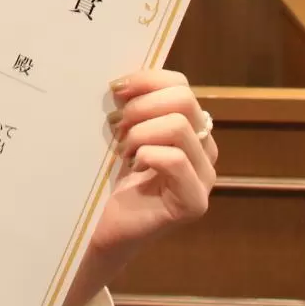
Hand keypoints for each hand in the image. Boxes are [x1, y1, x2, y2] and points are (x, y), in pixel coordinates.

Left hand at [64, 70, 217, 305]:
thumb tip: (123, 80)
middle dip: (142, 106)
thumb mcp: (121, 131)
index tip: (115, 89)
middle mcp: (205, 149)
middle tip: (117, 125)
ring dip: (140, 133)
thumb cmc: (108, 176)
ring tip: (122, 150)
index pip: (180, 84)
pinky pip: (176, 160)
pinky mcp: (195, 203)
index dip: (146, 80)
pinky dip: (147, 156)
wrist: (99, 226)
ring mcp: (204, 178)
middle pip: (184, 99)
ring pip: (179, 126)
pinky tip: (131, 167)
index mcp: (189, 127)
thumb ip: (133, 105)